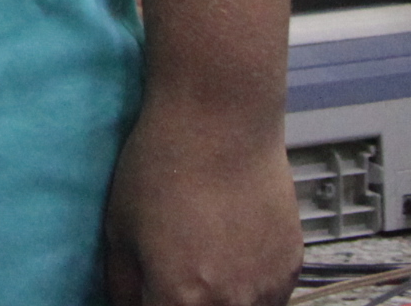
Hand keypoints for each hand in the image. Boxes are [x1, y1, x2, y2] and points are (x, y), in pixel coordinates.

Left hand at [96, 104, 294, 305]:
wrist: (221, 123)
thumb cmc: (161, 167)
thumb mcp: (119, 229)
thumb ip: (122, 285)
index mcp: (180, 298)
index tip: (146, 295)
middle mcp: (228, 304)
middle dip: (184, 304)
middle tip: (173, 276)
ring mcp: (266, 289)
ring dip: (219, 304)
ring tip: (203, 268)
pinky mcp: (290, 268)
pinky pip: (270, 301)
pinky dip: (250, 294)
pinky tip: (232, 263)